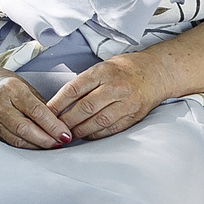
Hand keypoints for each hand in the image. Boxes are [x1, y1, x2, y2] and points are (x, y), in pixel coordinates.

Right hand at [0, 64, 70, 149]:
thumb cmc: (2, 83)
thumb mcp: (24, 86)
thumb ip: (39, 104)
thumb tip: (58, 124)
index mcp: (12, 88)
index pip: (35, 111)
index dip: (53, 125)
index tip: (65, 133)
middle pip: (24, 128)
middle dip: (45, 139)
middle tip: (60, 143)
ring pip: (16, 138)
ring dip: (37, 145)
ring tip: (51, 145)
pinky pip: (9, 141)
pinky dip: (25, 145)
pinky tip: (35, 145)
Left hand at [43, 51, 168, 141]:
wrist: (157, 72)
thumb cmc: (125, 69)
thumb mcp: (102, 67)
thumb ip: (84, 83)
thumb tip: (61, 102)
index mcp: (103, 71)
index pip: (74, 89)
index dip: (57, 103)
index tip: (46, 112)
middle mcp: (115, 87)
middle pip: (85, 107)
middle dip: (66, 120)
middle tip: (54, 128)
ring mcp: (127, 102)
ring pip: (98, 121)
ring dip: (80, 130)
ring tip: (68, 135)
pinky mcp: (134, 115)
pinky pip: (112, 128)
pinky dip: (97, 134)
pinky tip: (87, 135)